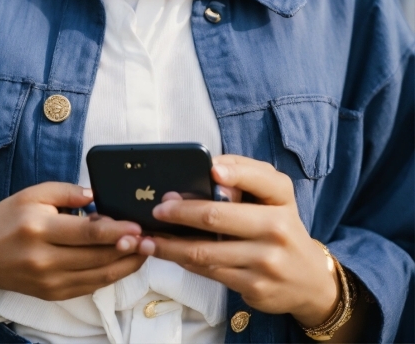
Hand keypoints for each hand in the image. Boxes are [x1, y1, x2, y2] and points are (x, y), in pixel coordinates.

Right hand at [0, 182, 143, 302]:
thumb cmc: (5, 219)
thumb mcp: (31, 194)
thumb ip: (66, 192)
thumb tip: (97, 197)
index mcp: (40, 229)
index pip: (87, 233)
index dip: (115, 231)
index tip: (137, 226)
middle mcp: (45, 259)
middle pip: (96, 257)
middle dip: (128, 250)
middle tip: (151, 239)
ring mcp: (49, 282)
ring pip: (97, 276)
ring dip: (125, 266)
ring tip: (145, 251)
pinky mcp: (51, 294)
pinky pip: (88, 287)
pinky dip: (109, 276)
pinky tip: (123, 264)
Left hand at [138, 155, 339, 328]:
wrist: (309, 280)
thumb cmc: (281, 226)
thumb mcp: (274, 196)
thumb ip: (246, 177)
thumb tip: (210, 170)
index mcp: (281, 198)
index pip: (259, 180)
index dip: (234, 174)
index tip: (210, 170)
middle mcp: (276, 229)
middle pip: (217, 217)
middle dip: (181, 213)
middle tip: (158, 210)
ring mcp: (265, 261)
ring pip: (206, 252)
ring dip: (171, 246)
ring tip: (148, 240)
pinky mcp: (255, 287)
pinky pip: (211, 272)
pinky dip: (185, 262)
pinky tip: (168, 254)